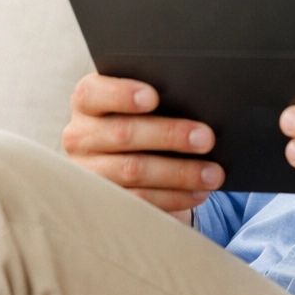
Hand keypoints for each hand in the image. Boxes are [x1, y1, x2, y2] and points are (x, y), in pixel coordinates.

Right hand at [63, 73, 223, 218]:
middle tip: (207, 139)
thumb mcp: (146, 106)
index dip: (121, 94)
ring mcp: (88, 172)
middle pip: (123, 134)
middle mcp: (81, 136)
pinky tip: (198, 193)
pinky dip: (173, 197)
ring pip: (133, 171)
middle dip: (169, 135)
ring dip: (179, 173)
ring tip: (213, 174)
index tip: (153, 97)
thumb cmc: (143, 118)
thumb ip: (161, 98)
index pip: (93, 93)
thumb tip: (201, 104)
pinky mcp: (102, 201)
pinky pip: (138, 202)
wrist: (127, 157)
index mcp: (88, 101)